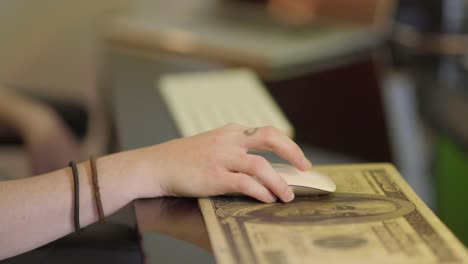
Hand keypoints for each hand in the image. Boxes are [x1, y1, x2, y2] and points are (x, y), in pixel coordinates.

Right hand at [136, 123, 311, 202]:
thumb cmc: (183, 158)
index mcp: (230, 131)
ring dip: (278, 181)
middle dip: (292, 151)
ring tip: (287, 195)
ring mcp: (221, 157)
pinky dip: (260, 191)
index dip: (287, 145)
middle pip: (270, 137)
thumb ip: (234, 149)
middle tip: (305, 167)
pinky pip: (244, 183)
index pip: (266, 133)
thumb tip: (261, 166)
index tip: (298, 159)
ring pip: (260, 165)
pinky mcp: (214, 176)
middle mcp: (229, 140)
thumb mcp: (212, 144)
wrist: (155, 165)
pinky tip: (267, 198)